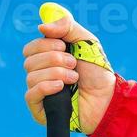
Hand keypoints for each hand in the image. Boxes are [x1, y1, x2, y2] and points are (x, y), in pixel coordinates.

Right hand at [23, 13, 116, 133]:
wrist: (108, 98)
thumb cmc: (97, 72)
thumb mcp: (86, 41)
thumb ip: (67, 27)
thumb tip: (41, 27)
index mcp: (47, 59)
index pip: (30, 49)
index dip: (44, 45)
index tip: (64, 46)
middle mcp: (40, 75)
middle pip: (29, 61)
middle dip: (54, 59)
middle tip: (73, 64)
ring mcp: (39, 93)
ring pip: (31, 76)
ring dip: (56, 73)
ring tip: (74, 78)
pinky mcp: (40, 109)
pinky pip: (30, 94)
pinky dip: (46, 87)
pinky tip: (61, 87)